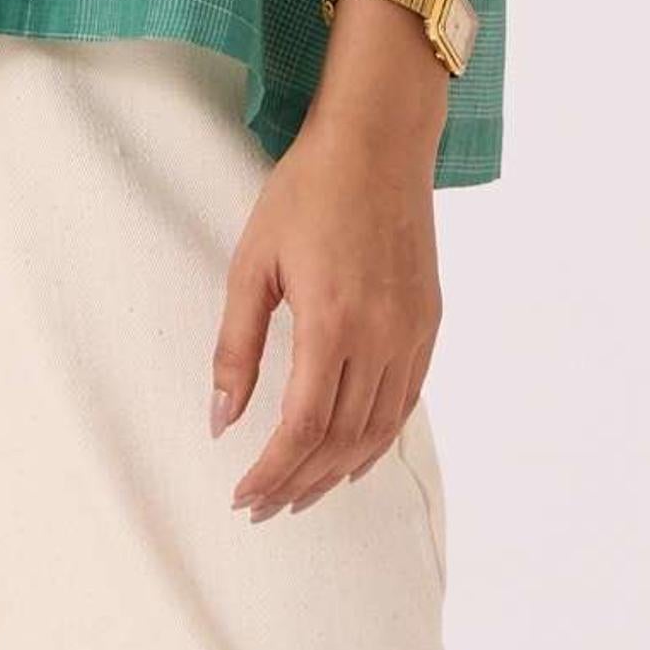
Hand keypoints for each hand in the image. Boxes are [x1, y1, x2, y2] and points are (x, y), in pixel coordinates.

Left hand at [210, 120, 442, 522]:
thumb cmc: (308, 192)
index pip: (303, 427)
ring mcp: (411, 332)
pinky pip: (405, 402)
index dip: (273, 472)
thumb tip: (222, 419)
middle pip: (341, 440)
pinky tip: (352, 460)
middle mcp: (381, 336)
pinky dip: (378, 441)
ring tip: (300, 495)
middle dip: (299, 483)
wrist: (379, 142)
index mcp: (332, 322)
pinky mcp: (428, 323)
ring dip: (337, 472)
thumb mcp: (252, 264)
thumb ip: (236, 347)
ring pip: (377, 430)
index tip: (245, 496)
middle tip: (263, 507)